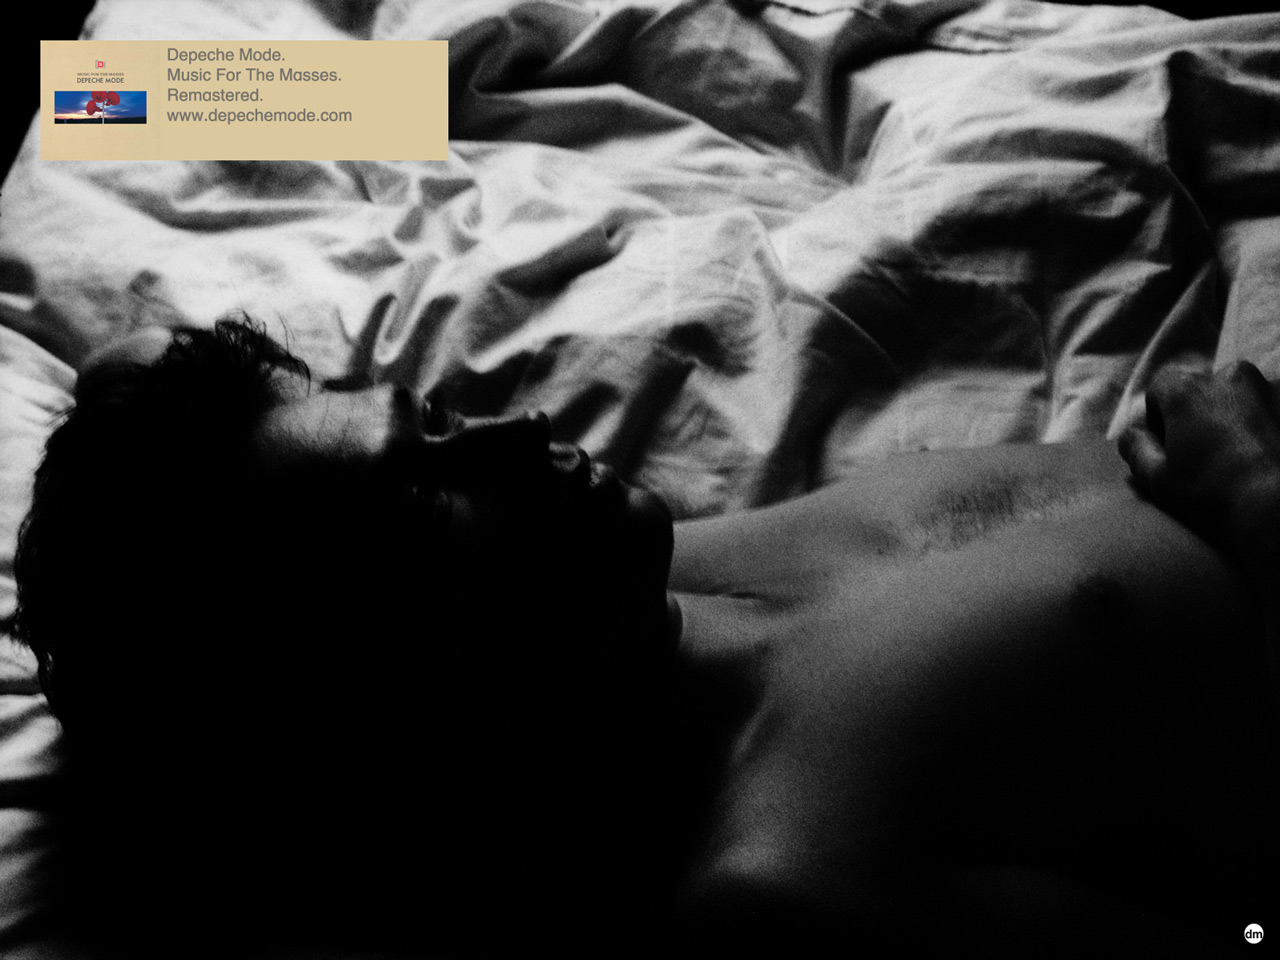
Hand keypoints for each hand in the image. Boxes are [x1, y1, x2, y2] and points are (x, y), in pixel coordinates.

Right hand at [1119, 361, 1279, 572]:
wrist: (1279, 509)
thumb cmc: (1213, 494)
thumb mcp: (1157, 479)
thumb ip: (1136, 449)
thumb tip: (1130, 435)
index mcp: (1188, 390)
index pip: (1161, 388)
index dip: (1159, 417)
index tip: (1169, 446)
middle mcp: (1230, 377)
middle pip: (1203, 388)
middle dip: (1199, 414)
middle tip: (1205, 453)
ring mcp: (1270, 387)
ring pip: (1241, 396)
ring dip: (1236, 416)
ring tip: (1241, 454)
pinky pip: (1274, 407)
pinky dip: (1268, 423)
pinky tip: (1266, 452)